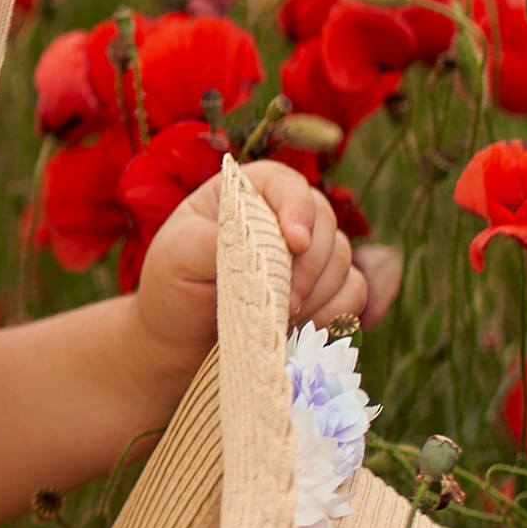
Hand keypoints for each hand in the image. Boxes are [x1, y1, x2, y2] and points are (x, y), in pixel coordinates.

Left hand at [130, 158, 401, 408]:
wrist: (179, 343)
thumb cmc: (174, 288)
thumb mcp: (179, 256)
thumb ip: (219, 240)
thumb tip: (266, 241)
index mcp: (245, 194)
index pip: (286, 184)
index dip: (298, 209)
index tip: (295, 242)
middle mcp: (281, 216)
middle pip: (325, 223)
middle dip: (306, 266)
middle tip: (282, 301)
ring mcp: (307, 254)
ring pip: (342, 260)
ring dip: (317, 294)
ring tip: (280, 318)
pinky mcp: (323, 289)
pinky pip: (352, 292)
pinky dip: (334, 312)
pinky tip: (303, 328)